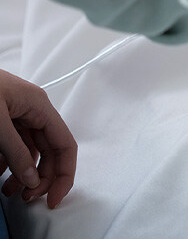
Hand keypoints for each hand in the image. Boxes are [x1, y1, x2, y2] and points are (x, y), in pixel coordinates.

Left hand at [0, 71, 76, 208]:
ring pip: (31, 151)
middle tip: (28, 198)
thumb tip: (31, 179)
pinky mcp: (3, 119)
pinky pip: (13, 145)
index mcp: (39, 107)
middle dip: (42, 177)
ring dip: (24, 174)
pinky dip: (9, 163)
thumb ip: (15, 151)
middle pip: (49, 151)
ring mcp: (17, 115)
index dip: (64, 173)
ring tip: (10, 192)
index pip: (65, 144)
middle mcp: (33, 111)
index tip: (55, 198)